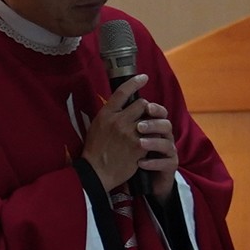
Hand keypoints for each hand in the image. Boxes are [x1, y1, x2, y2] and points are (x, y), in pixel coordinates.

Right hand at [83, 75, 149, 191]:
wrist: (96, 172)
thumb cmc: (95, 150)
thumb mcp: (96, 126)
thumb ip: (109, 115)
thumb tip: (121, 106)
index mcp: (106, 114)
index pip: (122, 92)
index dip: (135, 82)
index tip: (144, 77)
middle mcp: (118, 121)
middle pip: (142, 104)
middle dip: (146, 108)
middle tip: (146, 114)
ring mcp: (129, 133)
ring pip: (150, 119)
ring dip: (153, 122)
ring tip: (151, 128)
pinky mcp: (139, 146)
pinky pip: (153, 136)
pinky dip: (154, 138)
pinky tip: (152, 141)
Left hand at [136, 98, 178, 200]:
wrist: (143, 180)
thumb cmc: (133, 155)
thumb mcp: (129, 137)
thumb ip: (127, 123)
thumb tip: (116, 105)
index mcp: (156, 127)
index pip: (160, 113)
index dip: (155, 108)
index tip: (146, 106)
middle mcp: (164, 137)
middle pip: (166, 125)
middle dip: (154, 124)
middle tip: (139, 126)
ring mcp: (169, 152)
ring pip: (167, 144)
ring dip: (154, 142)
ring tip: (140, 143)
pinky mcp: (170, 166)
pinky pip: (166, 163)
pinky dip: (153, 163)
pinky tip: (140, 163)